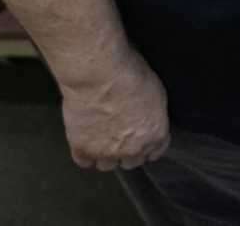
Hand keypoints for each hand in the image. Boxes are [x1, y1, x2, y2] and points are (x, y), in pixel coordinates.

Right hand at [58, 51, 170, 171]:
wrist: (99, 74)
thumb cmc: (129, 75)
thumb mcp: (156, 91)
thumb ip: (153, 114)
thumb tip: (147, 119)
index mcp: (155, 134)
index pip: (156, 152)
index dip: (147, 146)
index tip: (141, 141)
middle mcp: (133, 149)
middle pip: (132, 162)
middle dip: (127, 152)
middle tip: (119, 136)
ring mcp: (107, 152)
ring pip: (107, 165)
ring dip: (105, 155)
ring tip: (99, 139)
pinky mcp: (83, 149)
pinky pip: (84, 162)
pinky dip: (84, 154)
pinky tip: (84, 142)